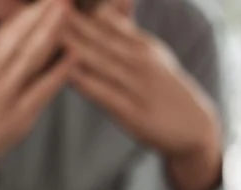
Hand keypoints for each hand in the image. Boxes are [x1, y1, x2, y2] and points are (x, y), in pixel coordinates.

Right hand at [0, 0, 73, 189]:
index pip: (10, 22)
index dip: (33, 6)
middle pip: (23, 32)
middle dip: (46, 10)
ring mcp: (3, 92)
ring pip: (33, 54)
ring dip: (53, 31)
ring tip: (70, 11)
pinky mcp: (15, 117)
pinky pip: (41, 89)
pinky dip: (58, 72)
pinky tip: (73, 57)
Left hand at [66, 3, 222, 189]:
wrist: (195, 128)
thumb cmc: (166, 90)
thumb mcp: (153, 55)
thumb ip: (127, 32)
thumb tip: (110, 5)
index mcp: (143, 45)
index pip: (107, 19)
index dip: (81, 8)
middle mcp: (141, 61)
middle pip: (100, 36)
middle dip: (71, 20)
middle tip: (45, 5)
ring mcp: (139, 87)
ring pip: (101, 62)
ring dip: (74, 45)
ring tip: (49, 30)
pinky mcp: (134, 113)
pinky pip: (106, 94)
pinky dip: (87, 82)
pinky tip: (67, 73)